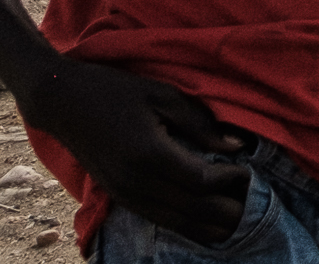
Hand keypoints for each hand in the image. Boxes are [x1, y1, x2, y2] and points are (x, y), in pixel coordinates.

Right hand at [17, 54, 249, 242]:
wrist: (63, 102)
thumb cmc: (116, 91)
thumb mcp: (164, 95)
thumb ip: (201, 123)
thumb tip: (237, 146)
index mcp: (149, 154)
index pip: (200, 180)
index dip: (229, 180)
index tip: (249, 171)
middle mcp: (135, 181)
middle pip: (190, 208)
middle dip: (225, 212)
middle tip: (254, 209)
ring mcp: (123, 192)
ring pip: (173, 221)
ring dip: (206, 227)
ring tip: (236, 228)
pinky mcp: (117, 195)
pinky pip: (155, 218)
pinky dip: (182, 225)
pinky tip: (201, 227)